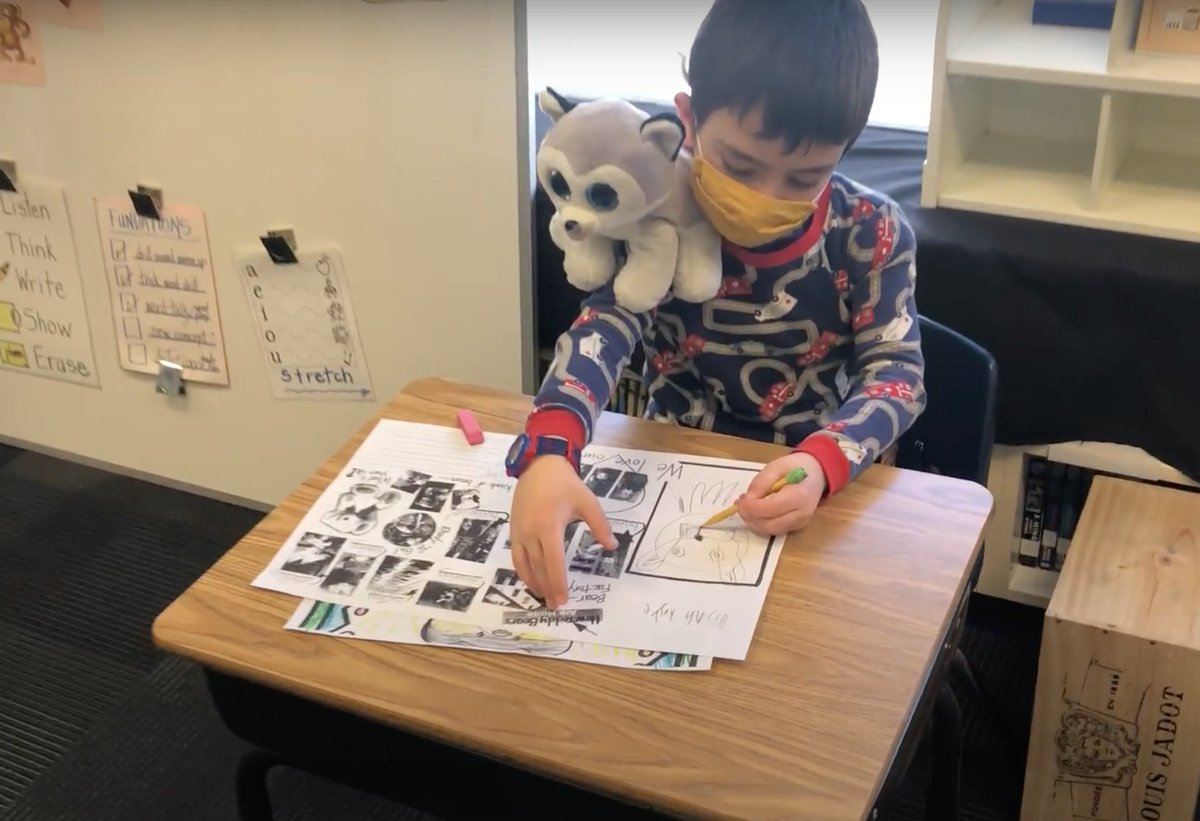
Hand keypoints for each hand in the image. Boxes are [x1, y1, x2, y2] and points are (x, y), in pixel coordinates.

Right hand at [509, 455, 616, 608]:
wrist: (538, 465)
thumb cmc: (565, 484)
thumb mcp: (588, 502)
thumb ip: (600, 526)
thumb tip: (611, 547)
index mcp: (549, 526)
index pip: (554, 563)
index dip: (558, 583)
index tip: (563, 599)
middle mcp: (530, 532)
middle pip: (538, 568)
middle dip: (547, 589)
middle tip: (555, 605)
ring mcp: (519, 532)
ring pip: (523, 565)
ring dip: (533, 583)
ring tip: (544, 596)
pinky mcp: (513, 529)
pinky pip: (516, 556)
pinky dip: (523, 570)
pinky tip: (532, 578)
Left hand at [736, 452, 826, 536]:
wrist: (817, 473)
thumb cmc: (796, 466)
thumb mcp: (776, 466)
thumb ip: (761, 482)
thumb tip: (747, 500)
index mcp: (798, 496)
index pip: (769, 509)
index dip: (751, 507)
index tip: (741, 500)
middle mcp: (801, 514)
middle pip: (769, 525)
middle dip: (750, 517)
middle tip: (740, 505)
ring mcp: (801, 522)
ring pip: (770, 531)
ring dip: (754, 522)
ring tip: (747, 507)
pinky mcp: (798, 526)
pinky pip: (775, 530)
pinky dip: (762, 523)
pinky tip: (757, 511)